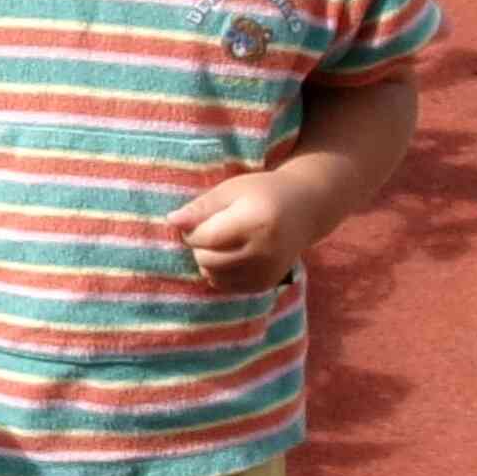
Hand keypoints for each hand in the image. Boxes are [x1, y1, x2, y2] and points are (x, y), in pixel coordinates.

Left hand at [167, 168, 317, 293]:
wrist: (305, 209)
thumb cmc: (262, 194)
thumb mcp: (231, 190)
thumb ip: (201, 207)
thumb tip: (171, 221)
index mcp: (256, 223)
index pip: (204, 238)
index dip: (192, 230)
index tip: (201, 219)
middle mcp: (265, 252)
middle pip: (206, 260)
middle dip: (200, 246)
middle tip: (214, 229)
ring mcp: (267, 272)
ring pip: (213, 275)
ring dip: (209, 260)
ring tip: (225, 241)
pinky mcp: (266, 284)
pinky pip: (225, 285)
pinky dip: (221, 271)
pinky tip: (234, 254)